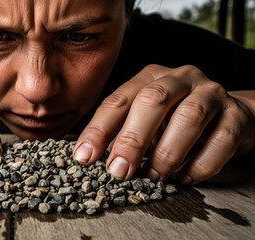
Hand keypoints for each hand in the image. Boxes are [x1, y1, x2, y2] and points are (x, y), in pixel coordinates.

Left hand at [74, 64, 254, 184]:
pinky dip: (201, 164)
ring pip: (189, 117)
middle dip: (132, 139)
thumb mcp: (145, 119)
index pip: (118, 100)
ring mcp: (211, 93)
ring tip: (154, 176)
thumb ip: (121, 132)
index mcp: (150, 77)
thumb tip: (90, 157)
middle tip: (119, 171)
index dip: (98, 130)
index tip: (85, 157)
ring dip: (167, 153)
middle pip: (153, 101)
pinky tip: (185, 178)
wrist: (229, 115)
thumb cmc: (175, 119)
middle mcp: (180, 78)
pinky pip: (221, 140)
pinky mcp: (236, 114)